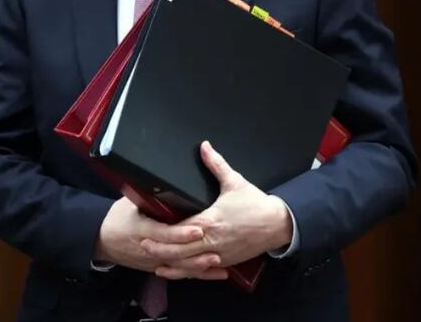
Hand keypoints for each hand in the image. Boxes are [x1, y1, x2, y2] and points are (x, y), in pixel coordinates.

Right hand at [95, 197, 226, 279]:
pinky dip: (196, 274)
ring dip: (199, 266)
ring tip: (218, 263)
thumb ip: (149, 196)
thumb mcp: (129, 203)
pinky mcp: (157, 267)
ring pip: (178, 267)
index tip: (198, 229)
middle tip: (216, 250)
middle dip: (195, 254)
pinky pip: (178, 272)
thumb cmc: (117, 218)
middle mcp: (148, 248)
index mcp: (141, 229)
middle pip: (174, 254)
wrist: (101, 239)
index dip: (181, 233)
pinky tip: (214, 273)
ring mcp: (153, 260)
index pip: (164, 233)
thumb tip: (165, 180)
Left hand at [142, 141, 293, 278]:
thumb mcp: (235, 181)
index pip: (180, 230)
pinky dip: (187, 273)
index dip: (162, 233)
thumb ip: (216, 164)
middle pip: (179, 251)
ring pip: (189, 265)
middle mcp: (212, 241)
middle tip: (143, 244)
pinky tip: (177, 271)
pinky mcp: (225, 261)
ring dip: (171, 264)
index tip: (147, 230)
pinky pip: (202, 270)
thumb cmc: (255, 204)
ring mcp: (218, 254)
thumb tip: (204, 146)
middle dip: (160, 249)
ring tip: (155, 261)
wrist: (277, 224)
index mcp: (210, 221)